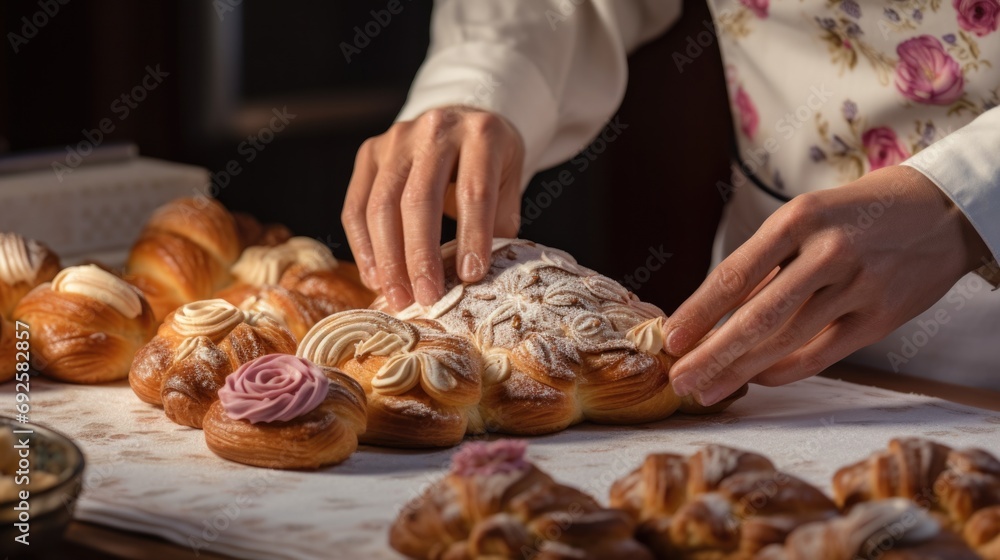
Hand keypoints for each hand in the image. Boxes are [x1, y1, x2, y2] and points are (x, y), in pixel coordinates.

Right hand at [342, 106, 524, 310]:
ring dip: (387, 258)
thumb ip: (498, 222)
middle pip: (420, 199)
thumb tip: (476, 276)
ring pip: (382, 205)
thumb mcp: (509, 182)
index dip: (472, 237)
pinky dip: (363, 246)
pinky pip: (356, 206)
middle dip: (421, 256)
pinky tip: (375, 277)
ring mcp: (396, 139)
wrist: (461, 120)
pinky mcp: (369, 152)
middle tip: (426, 297)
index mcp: (481, 134)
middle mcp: (434, 130)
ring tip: (398, 297)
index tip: (470, 277)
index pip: (475, 191)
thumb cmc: (489, 161)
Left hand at [662, 165, 991, 405]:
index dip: (698, 312)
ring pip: (786, 341)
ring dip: (739, 371)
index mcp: (799, 219)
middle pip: (757, 317)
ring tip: (706, 389)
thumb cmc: (855, 214)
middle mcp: (828, 253)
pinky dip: (783, 371)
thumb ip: (764, 264)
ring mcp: (859, 287)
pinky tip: (754, 380)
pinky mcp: (880, 318)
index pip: (735, 274)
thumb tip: (711, 313)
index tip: (670, 339)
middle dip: (712, 354)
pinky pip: (821, 354)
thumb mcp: (806, 218)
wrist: (941, 210)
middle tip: (679, 380)